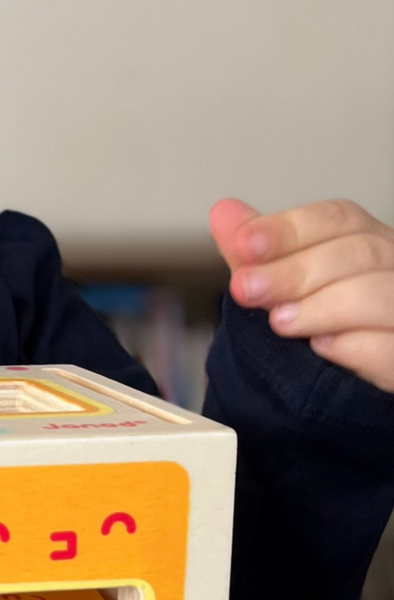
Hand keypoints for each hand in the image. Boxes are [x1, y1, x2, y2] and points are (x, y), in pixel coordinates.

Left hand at [210, 197, 393, 392]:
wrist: (353, 386)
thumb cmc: (326, 327)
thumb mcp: (284, 287)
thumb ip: (257, 255)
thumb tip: (223, 213)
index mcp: (367, 242)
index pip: (337, 218)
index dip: (288, 228)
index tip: (246, 244)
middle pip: (358, 251)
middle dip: (294, 270)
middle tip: (247, 288)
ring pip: (378, 295)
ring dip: (320, 307)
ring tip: (280, 322)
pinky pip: (390, 347)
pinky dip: (353, 346)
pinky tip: (322, 347)